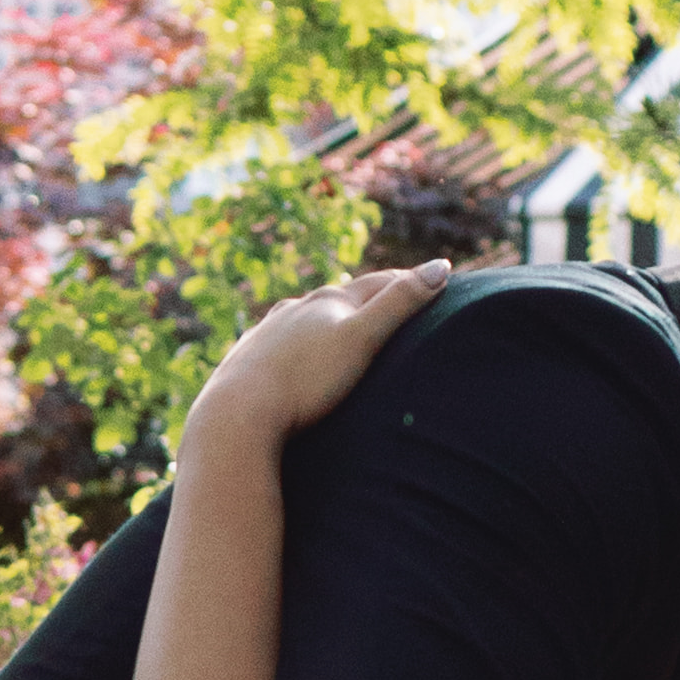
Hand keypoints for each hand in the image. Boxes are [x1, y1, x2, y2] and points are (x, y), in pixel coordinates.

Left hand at [177, 259, 452, 462]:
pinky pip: (277, 343)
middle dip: (368, 297)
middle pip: (340, 296)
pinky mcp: (247, 358)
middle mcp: (295, 308)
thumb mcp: (362, 339)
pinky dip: (294, 342)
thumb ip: (400, 304)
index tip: (436, 277)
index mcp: (327, 301)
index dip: (409, 281)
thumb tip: (441, 267)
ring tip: (340, 323)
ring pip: (304, 317)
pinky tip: (290, 350)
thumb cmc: (307, 379)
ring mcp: (267, 332)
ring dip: (326, 317)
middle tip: (393, 297)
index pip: (378, 284)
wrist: (238, 412)